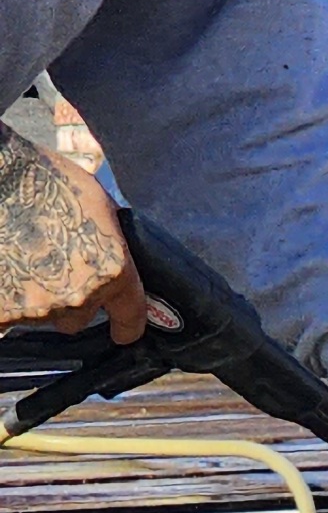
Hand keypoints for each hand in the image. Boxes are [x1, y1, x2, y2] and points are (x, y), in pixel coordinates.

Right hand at [0, 128, 145, 339]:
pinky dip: (8, 299)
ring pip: (43, 316)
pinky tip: (6, 270)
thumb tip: (119, 251)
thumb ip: (112, 237)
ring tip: (24, 260)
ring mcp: (38, 308)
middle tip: (51, 269)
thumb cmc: (44, 179)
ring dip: (37, 297)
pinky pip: (10, 317)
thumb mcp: (97, 201)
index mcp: (112, 271)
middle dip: (70, 300)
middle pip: (78, 318)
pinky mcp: (4, 314)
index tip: (124, 333)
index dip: (129, 325)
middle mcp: (79, 296)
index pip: (130, 314)